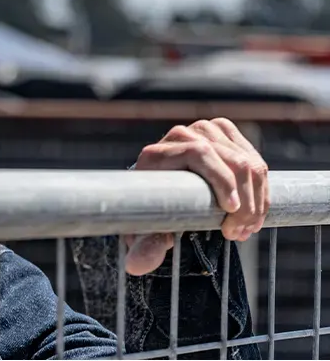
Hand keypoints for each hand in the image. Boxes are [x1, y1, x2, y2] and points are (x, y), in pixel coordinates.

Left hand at [125, 118, 268, 275]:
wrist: (163, 193)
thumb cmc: (154, 212)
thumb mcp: (147, 230)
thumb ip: (146, 246)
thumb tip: (136, 266)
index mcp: (157, 154)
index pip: (198, 152)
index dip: (220, 179)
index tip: (230, 211)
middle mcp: (180, 136)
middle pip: (230, 159)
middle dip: (243, 202)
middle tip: (239, 234)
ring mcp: (204, 131)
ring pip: (248, 162)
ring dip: (255, 201)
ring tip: (245, 228)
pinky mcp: (224, 134)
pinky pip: (256, 160)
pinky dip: (261, 191)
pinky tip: (253, 214)